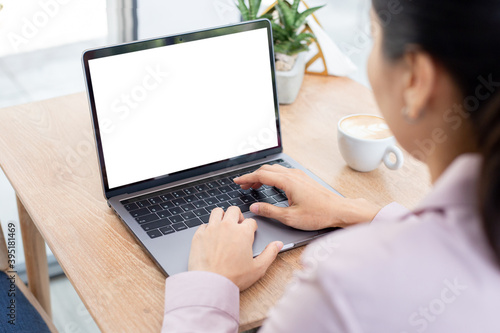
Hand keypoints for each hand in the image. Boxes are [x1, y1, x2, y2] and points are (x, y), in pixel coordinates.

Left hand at [188, 206, 283, 290]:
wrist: (210, 284)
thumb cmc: (233, 278)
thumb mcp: (258, 268)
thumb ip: (270, 254)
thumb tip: (277, 244)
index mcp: (243, 233)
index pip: (250, 221)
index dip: (251, 227)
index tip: (249, 233)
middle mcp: (227, 226)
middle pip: (233, 210)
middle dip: (237, 216)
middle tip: (237, 225)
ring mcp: (211, 229)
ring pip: (217, 211)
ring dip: (221, 216)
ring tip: (223, 225)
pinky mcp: (199, 235)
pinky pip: (204, 225)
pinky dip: (208, 228)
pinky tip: (210, 237)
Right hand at [234, 164, 380, 229]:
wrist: (339, 210)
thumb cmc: (318, 214)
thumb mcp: (290, 217)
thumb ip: (269, 211)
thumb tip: (254, 208)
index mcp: (288, 182)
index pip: (261, 175)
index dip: (247, 178)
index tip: (237, 181)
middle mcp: (293, 175)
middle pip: (267, 169)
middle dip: (252, 176)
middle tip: (243, 185)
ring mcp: (299, 175)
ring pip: (275, 170)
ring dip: (262, 175)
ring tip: (253, 186)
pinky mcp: (303, 179)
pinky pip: (283, 173)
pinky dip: (272, 176)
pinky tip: (270, 185)